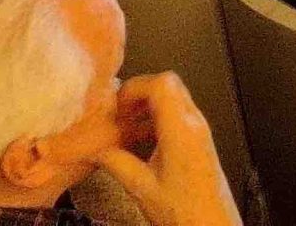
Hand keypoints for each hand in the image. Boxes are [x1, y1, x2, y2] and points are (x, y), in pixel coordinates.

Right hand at [97, 72, 242, 225]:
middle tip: (118, 114)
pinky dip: (157, 120)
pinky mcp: (200, 141)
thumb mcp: (142, 188)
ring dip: (148, 107)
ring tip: (124, 128)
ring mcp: (200, 130)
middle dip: (139, 94)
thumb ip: (117, 163)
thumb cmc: (183, 211)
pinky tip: (139, 141)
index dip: (135, 87)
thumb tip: (95, 150)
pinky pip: (178, 116)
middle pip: (169, 85)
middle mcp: (194, 123)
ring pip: (174, 99)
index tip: (116, 105)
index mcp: (181, 130)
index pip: (162, 84)